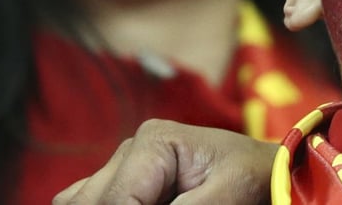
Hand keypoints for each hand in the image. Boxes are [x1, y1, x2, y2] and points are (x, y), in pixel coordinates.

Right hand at [52, 119, 276, 204]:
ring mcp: (124, 165)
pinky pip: (90, 198)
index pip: (113, 200)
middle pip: (88, 200)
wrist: (263, 171)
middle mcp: (130, 150)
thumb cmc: (251, 178)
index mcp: (154, 142)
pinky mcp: (125, 181)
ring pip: (78, 199)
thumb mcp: (224, 198)